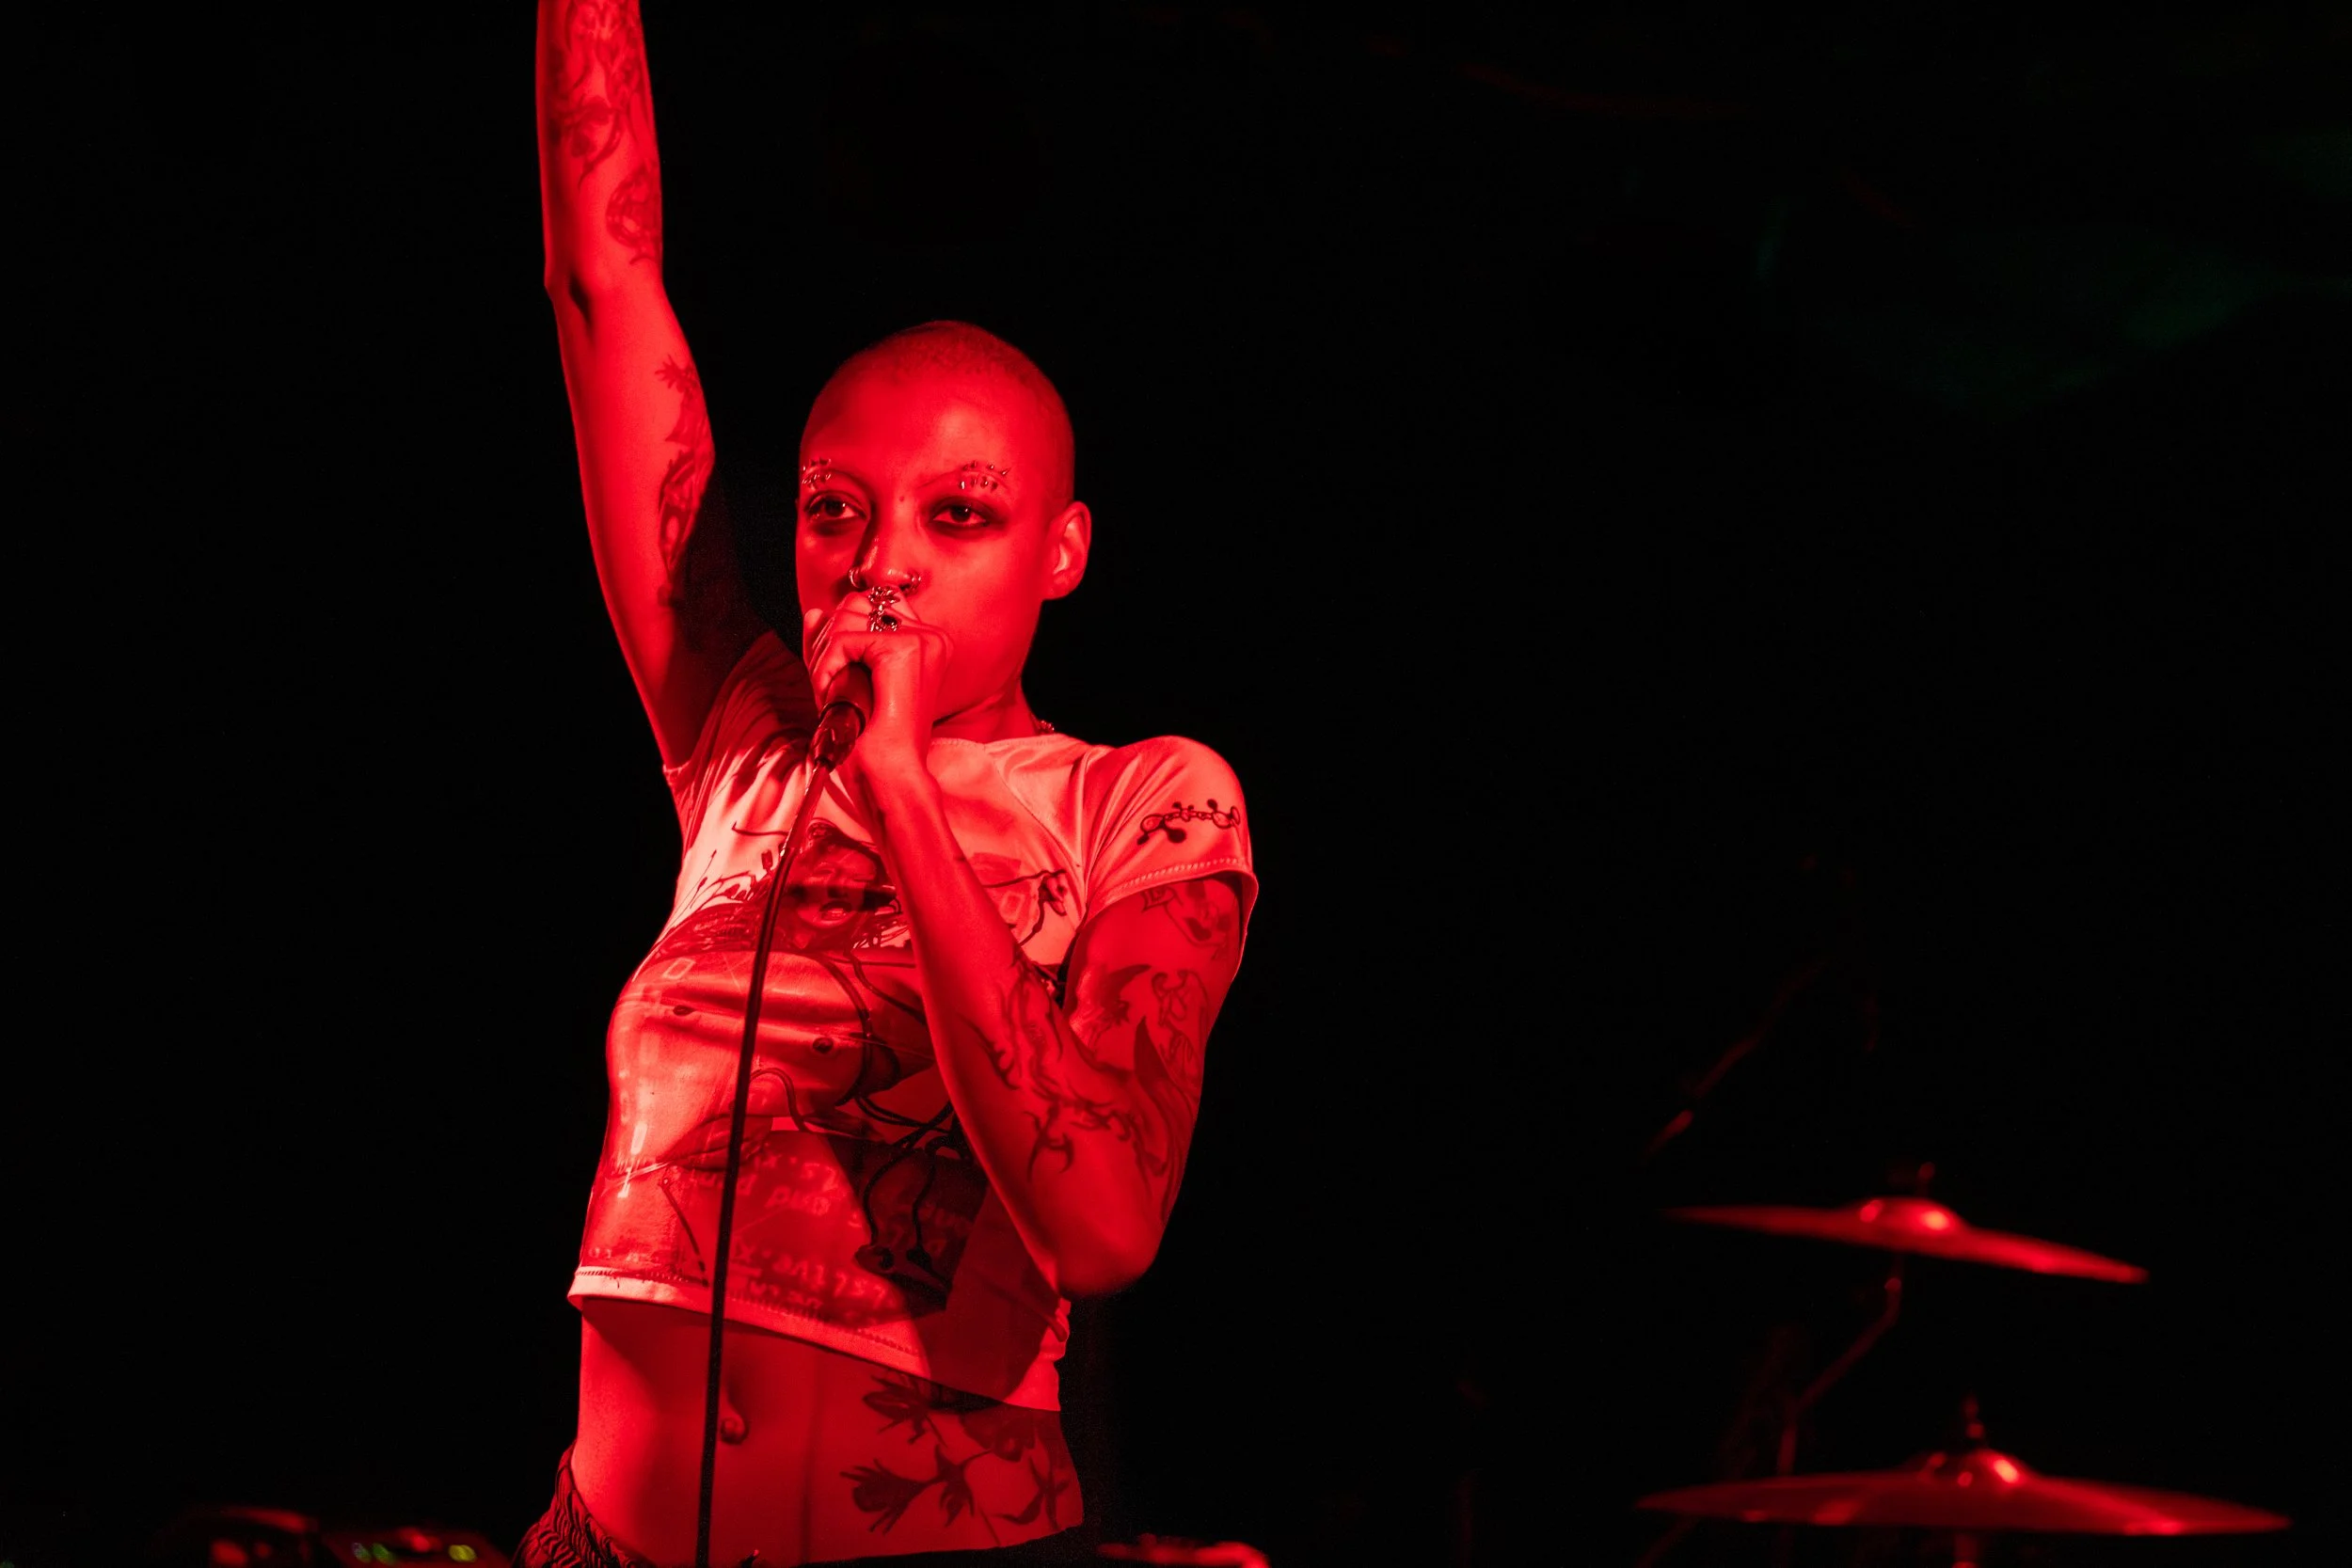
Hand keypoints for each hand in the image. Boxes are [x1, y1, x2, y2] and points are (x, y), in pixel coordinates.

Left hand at [801, 591, 955, 800]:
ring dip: (825, 653)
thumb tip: (814, 613)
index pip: (872, 603)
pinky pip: (844, 638)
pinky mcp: (903, 649)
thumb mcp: (845, 681)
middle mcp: (931, 636)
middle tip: (829, 682)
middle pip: (857, 602)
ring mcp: (921, 639)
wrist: (890, 774)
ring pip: (848, 615)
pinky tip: (830, 695)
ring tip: (830, 691)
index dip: (842, 630)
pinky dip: (826, 665)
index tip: (835, 670)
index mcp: (927, 642)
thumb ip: (831, 645)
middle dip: (829, 638)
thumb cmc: (872, 739)